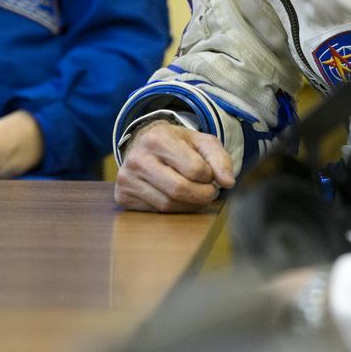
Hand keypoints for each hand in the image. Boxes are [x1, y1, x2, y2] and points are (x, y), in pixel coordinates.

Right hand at [114, 121, 234, 212]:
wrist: (145, 144)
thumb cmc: (177, 144)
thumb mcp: (201, 142)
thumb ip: (219, 158)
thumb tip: (228, 182)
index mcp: (157, 139)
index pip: (194, 169)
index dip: (208, 176)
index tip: (210, 175)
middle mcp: (137, 158)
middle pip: (179, 190)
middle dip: (202, 195)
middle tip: (210, 193)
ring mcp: (126, 178)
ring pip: (167, 205)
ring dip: (189, 206)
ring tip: (196, 195)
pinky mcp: (122, 196)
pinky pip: (154, 213)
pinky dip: (173, 210)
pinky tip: (177, 199)